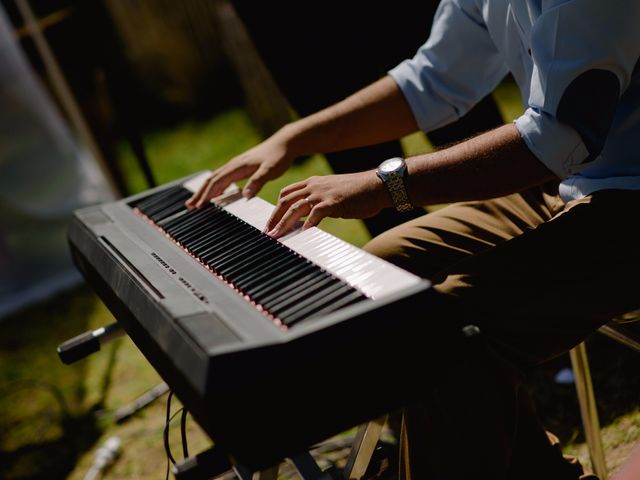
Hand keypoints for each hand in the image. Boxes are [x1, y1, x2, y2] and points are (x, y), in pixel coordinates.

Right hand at [186, 131, 295, 207]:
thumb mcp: (270, 170)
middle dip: (200, 193)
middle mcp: (233, 165)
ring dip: (205, 190)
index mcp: (238, 166)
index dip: (207, 194)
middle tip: (190, 206)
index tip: (199, 206)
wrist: (285, 143)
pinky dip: (214, 186)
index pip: (217, 182)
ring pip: (215, 178)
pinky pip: (223, 177)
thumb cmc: (278, 156)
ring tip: (196, 201)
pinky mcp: (240, 167)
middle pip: (211, 180)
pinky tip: (214, 193)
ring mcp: (236, 165)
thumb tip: (245, 195)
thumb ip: (258, 182)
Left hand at [265, 170, 389, 237]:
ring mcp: (323, 193)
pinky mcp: (333, 202)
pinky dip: (306, 225)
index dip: (277, 208)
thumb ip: (320, 202)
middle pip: (285, 200)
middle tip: (268, 232)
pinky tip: (302, 235)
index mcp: (313, 182)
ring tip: (277, 236)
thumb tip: (311, 217)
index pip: (287, 193)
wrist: (377, 185)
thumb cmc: (359, 192)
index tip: (271, 222)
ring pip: (295, 208)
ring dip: (284, 224)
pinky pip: (314, 214)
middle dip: (274, 217)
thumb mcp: (334, 194)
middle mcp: (314, 185)